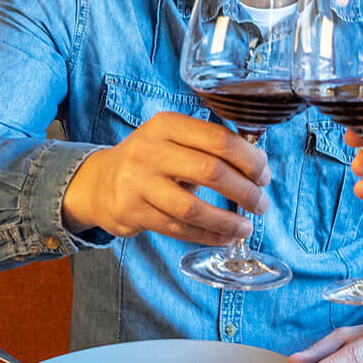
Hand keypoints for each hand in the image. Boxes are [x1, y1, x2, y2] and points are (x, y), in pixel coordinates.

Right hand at [61, 112, 269, 244]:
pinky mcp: (133, 212)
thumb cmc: (149, 160)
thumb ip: (209, 147)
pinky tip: (225, 237)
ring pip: (194, 208)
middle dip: (245, 191)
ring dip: (227, 221)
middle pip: (211, 171)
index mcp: (167, 125)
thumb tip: (258, 165)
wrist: (99, 182)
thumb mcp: (172, 140)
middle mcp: (150, 150)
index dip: (249, 160)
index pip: (219, 139)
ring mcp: (139, 182)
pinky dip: (208, 236)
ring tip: (246, 227)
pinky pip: (179, 229)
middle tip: (261, 203)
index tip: (264, 175)